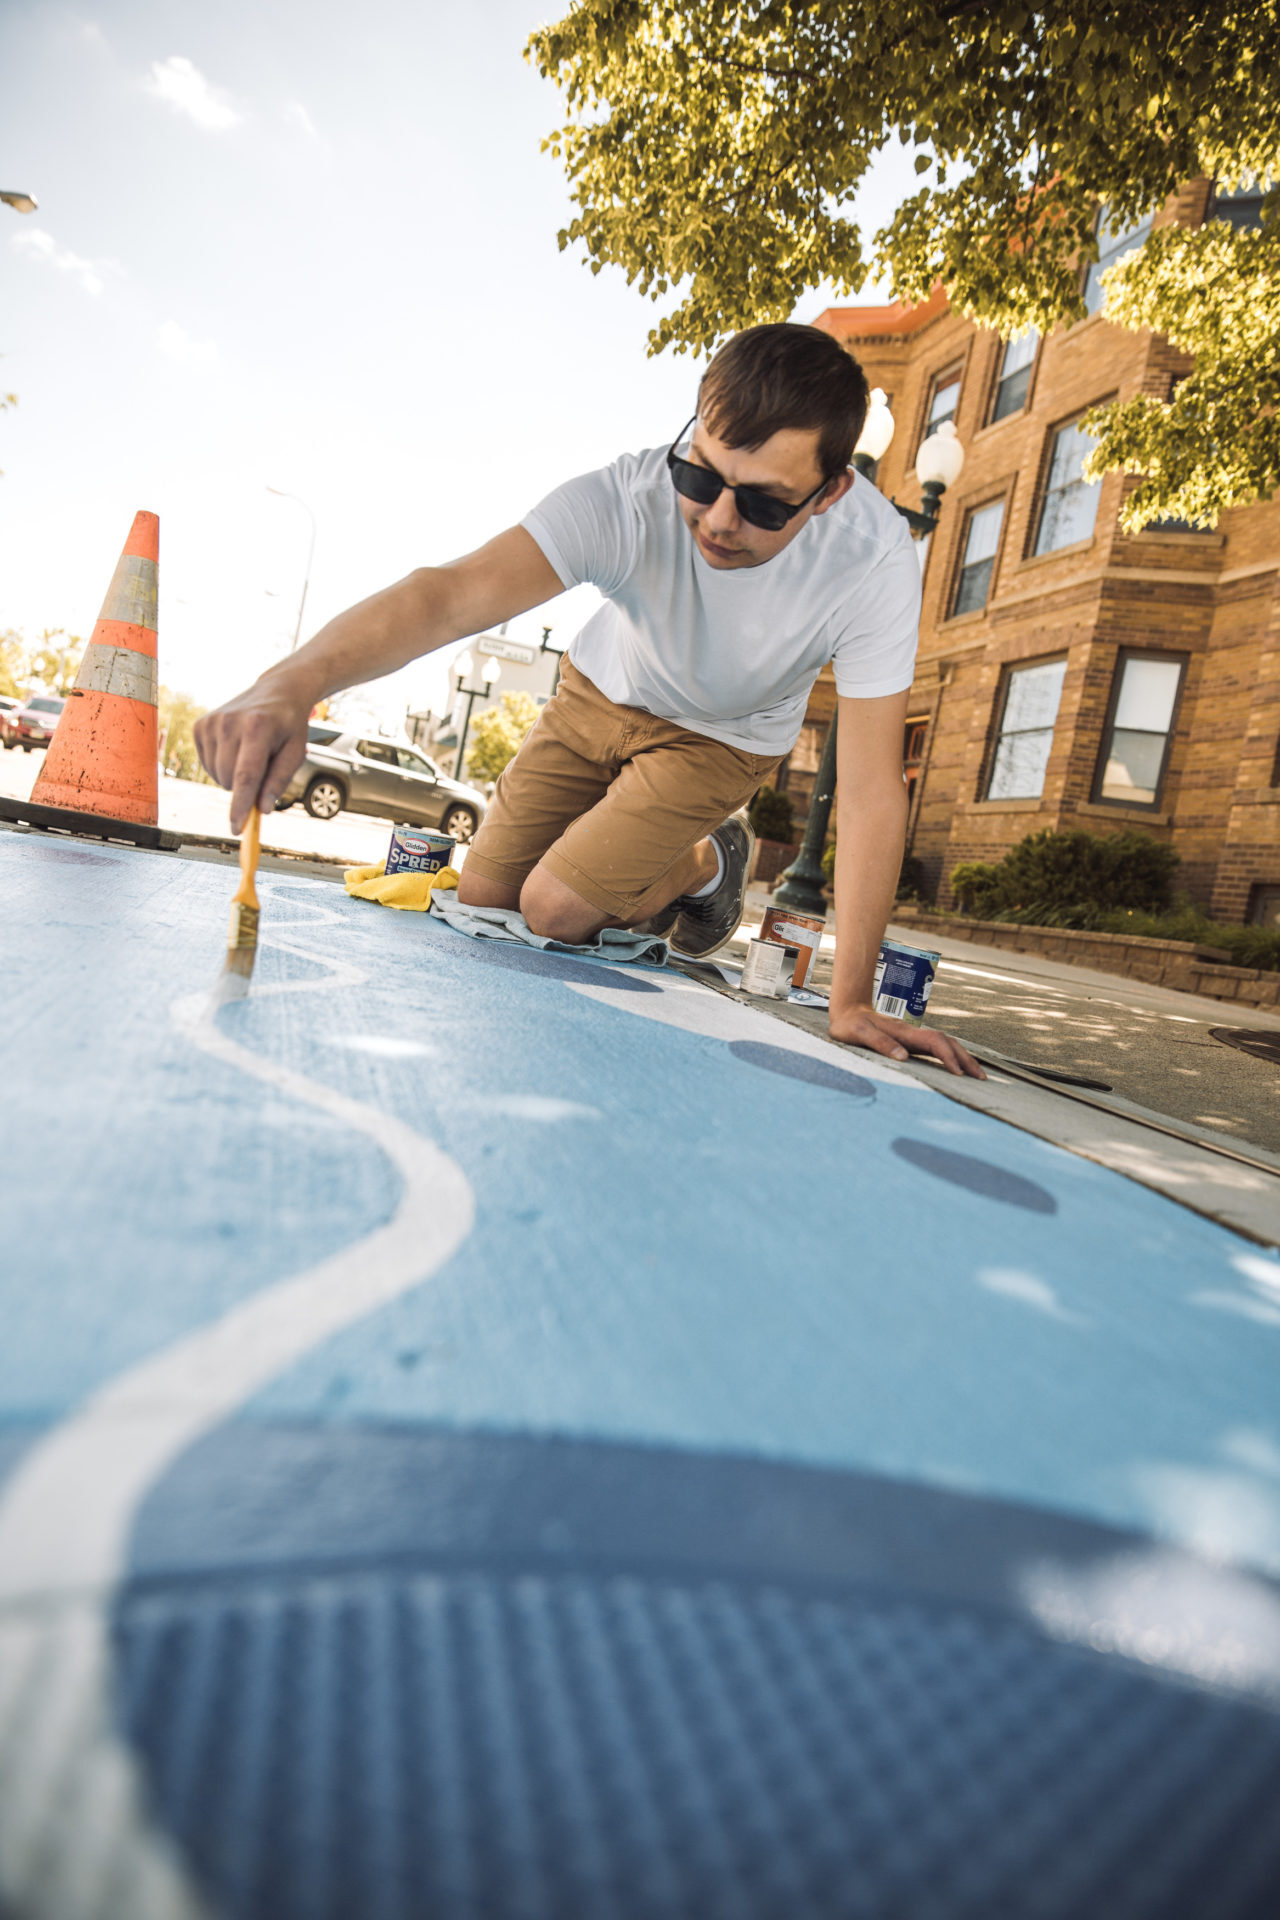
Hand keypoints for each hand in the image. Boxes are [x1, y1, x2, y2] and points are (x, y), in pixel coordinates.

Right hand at [193, 679, 311, 833]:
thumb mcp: (296, 752)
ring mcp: (211, 722)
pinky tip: (235, 749)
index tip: (237, 829)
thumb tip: (262, 809)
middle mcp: (229, 722)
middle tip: (263, 769)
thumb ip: (278, 781)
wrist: (276, 690)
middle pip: (230, 780)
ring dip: (233, 777)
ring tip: (251, 754)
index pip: (245, 776)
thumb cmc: (289, 725)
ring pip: (217, 775)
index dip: (240, 806)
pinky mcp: (200, 725)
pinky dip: (221, 766)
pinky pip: (207, 765)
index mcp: (258, 728)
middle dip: (245, 789)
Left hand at [827, 1002, 985, 1078]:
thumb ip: (880, 1043)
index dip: (948, 1057)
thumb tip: (903, 1057)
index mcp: (904, 1032)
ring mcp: (914, 1037)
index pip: (934, 1043)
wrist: (848, 1010)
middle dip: (966, 1059)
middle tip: (980, 1078)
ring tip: (976, 1073)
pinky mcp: (911, 1041)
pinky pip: (938, 1048)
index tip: (958, 1074)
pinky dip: (952, 1056)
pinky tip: (957, 1066)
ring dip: (962, 1057)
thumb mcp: (859, 1034)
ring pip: (945, 1044)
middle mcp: (913, 1033)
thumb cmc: (851, 1024)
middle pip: (948, 1042)